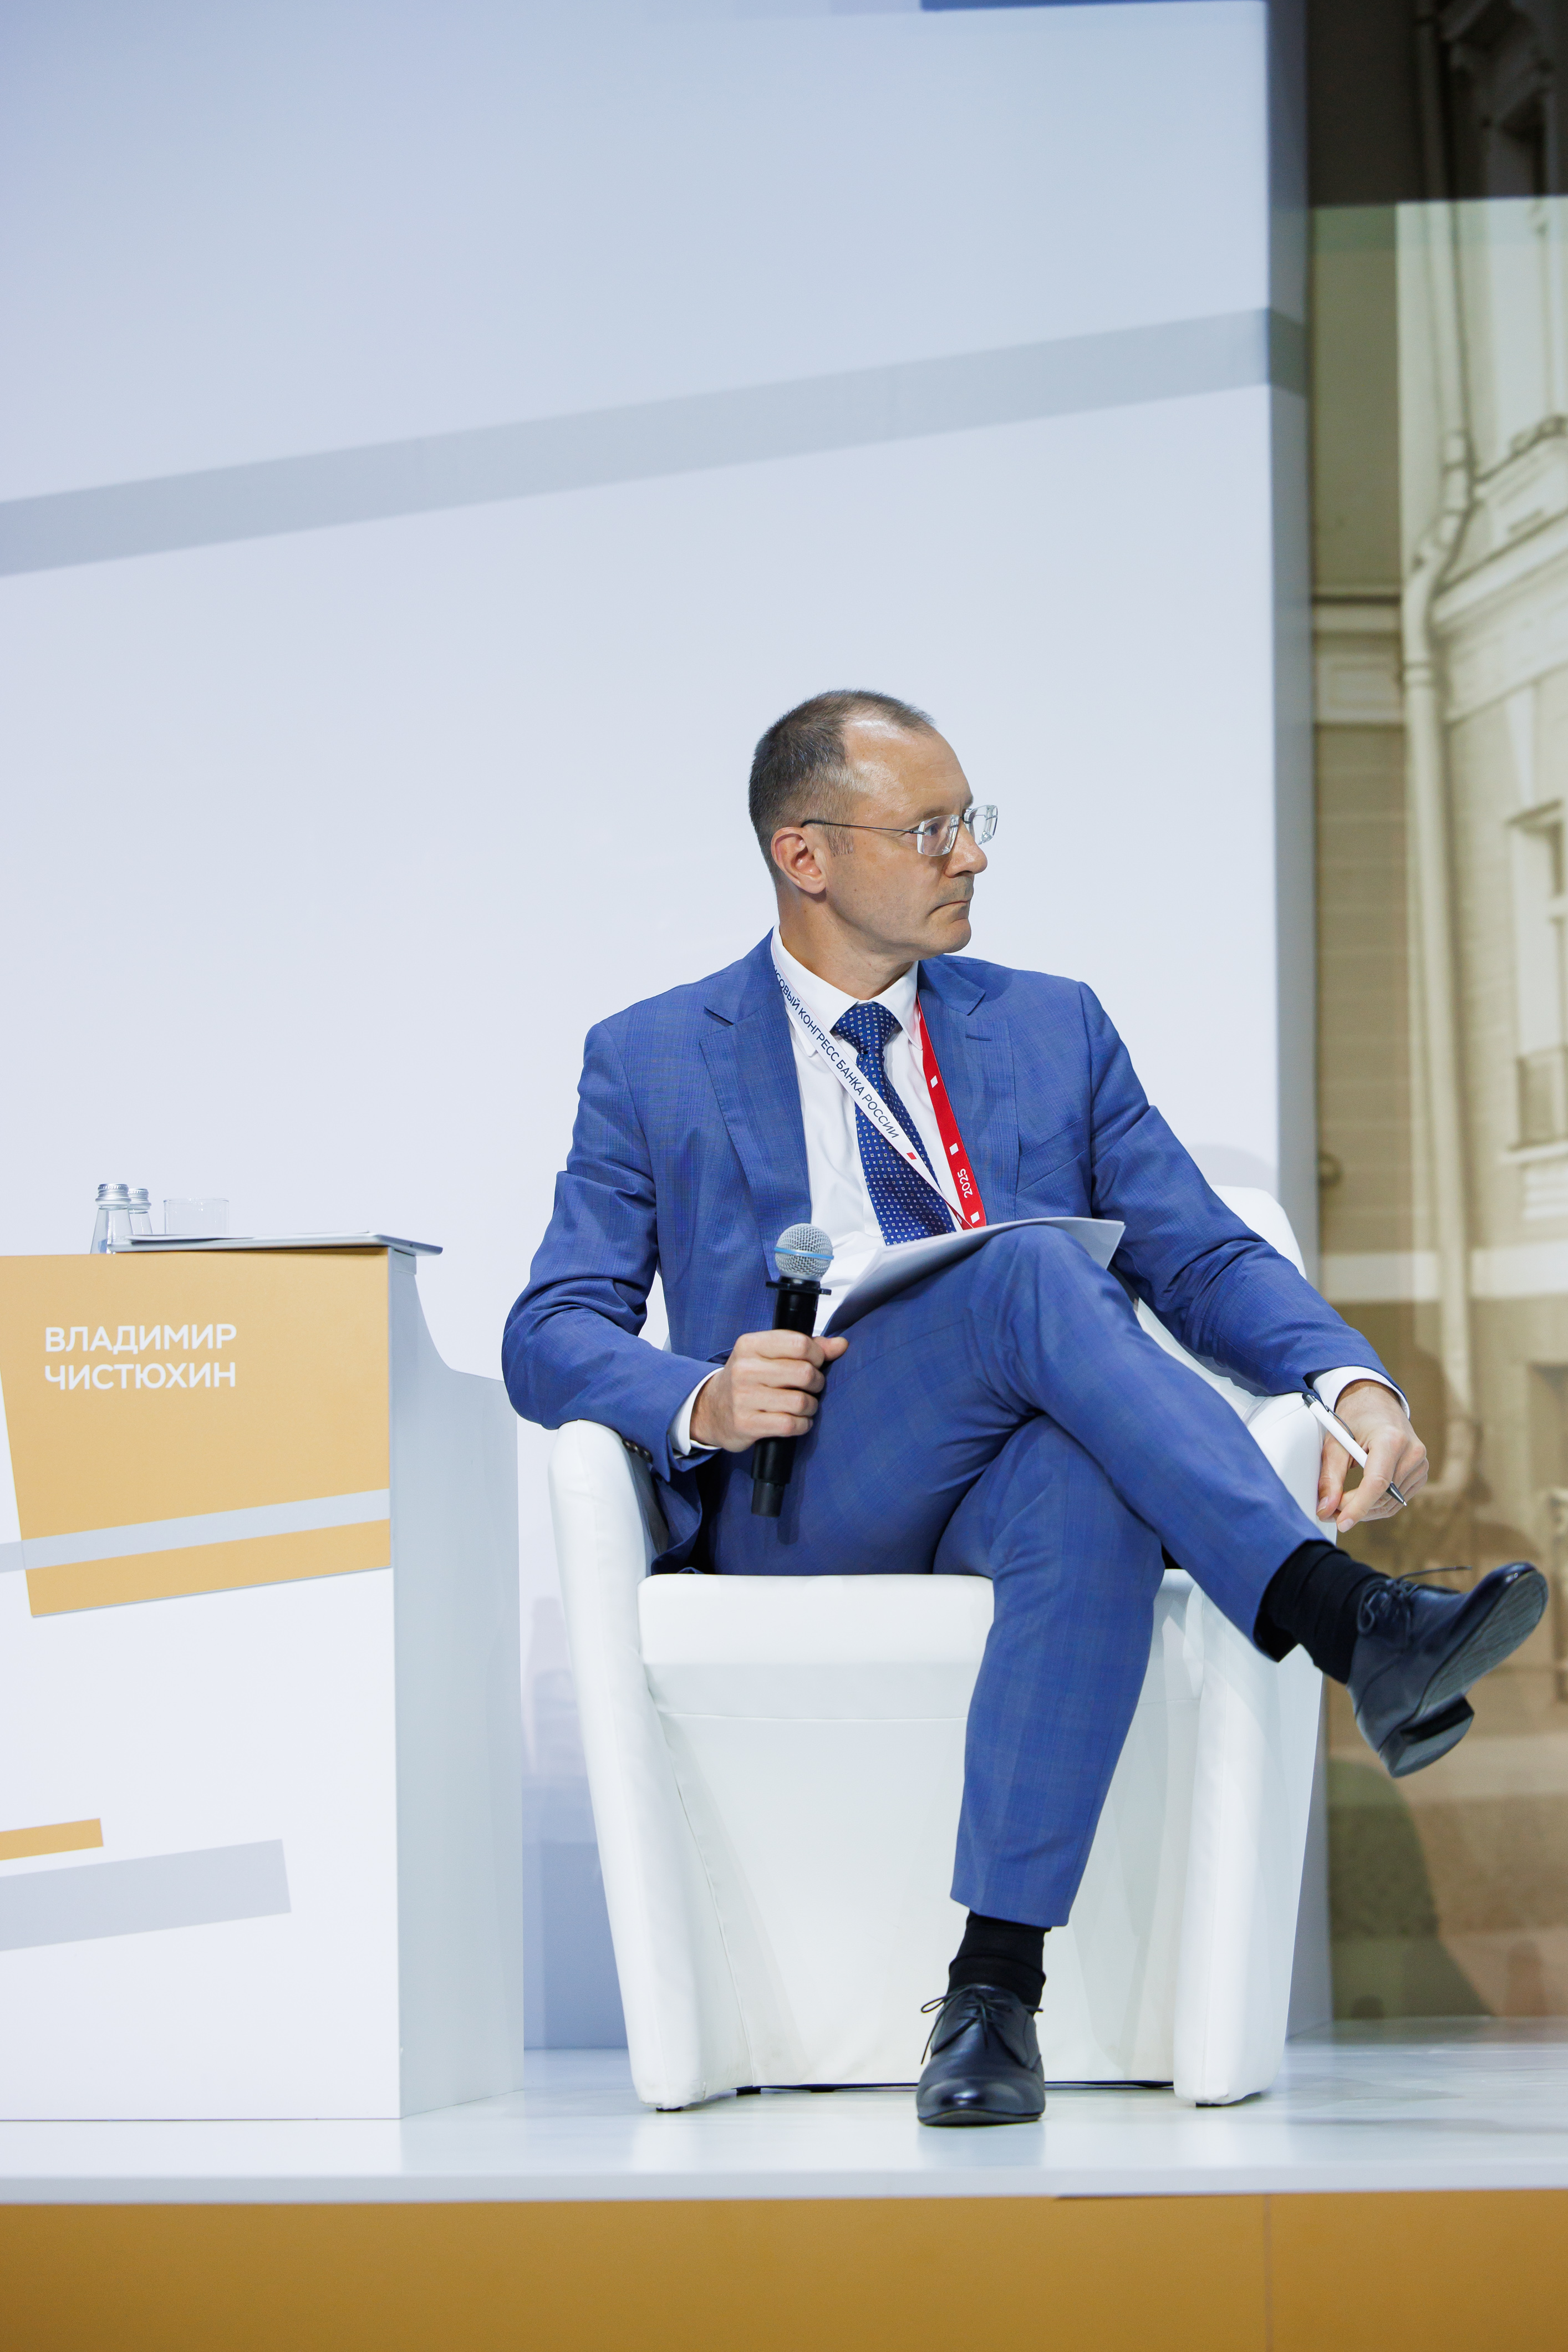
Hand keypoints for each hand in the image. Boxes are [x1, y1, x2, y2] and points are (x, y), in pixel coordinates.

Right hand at [689, 1329, 848, 1452]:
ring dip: (811, 1407)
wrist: (711, 1410)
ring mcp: (743, 1398)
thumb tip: (841, 1345)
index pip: (799, 1344)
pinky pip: (790, 1425)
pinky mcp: (746, 1424)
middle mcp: (744, 1369)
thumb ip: (805, 1347)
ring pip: (800, 1401)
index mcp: (750, 1345)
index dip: (818, 1355)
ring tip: (804, 1406)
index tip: (816, 1363)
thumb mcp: (768, 1355)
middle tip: (812, 1387)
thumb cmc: (748, 1379)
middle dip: (817, 1383)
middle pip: (804, 1373)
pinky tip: (798, 1422)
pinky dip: (802, 1425)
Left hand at [1317, 1380, 1429, 1532]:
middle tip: (1330, 1511)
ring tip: (1341, 1505)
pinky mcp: (1421, 1473)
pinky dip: (1378, 1505)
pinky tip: (1361, 1498)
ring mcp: (1420, 1464)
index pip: (1377, 1483)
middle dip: (1355, 1508)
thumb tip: (1326, 1509)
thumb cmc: (1355, 1418)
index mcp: (1391, 1439)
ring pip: (1391, 1503)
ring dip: (1366, 1510)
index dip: (1358, 1507)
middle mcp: (1412, 1452)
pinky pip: (1399, 1500)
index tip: (1341, 1522)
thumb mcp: (1335, 1443)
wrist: (1377, 1403)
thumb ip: (1330, 1477)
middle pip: (1383, 1496)